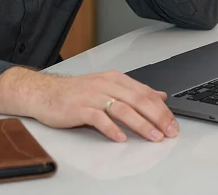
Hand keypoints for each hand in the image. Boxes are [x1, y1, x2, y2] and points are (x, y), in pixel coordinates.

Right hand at [0, 68, 178, 142]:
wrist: (44, 92)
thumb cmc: (76, 92)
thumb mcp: (107, 86)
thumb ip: (133, 91)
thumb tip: (159, 96)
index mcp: (115, 78)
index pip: (145, 93)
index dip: (162, 109)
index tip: (173, 123)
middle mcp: (105, 84)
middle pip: (137, 100)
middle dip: (157, 117)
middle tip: (169, 132)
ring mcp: (92, 95)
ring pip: (122, 108)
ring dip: (141, 124)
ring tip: (153, 136)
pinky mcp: (79, 108)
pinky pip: (99, 118)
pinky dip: (111, 128)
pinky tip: (120, 138)